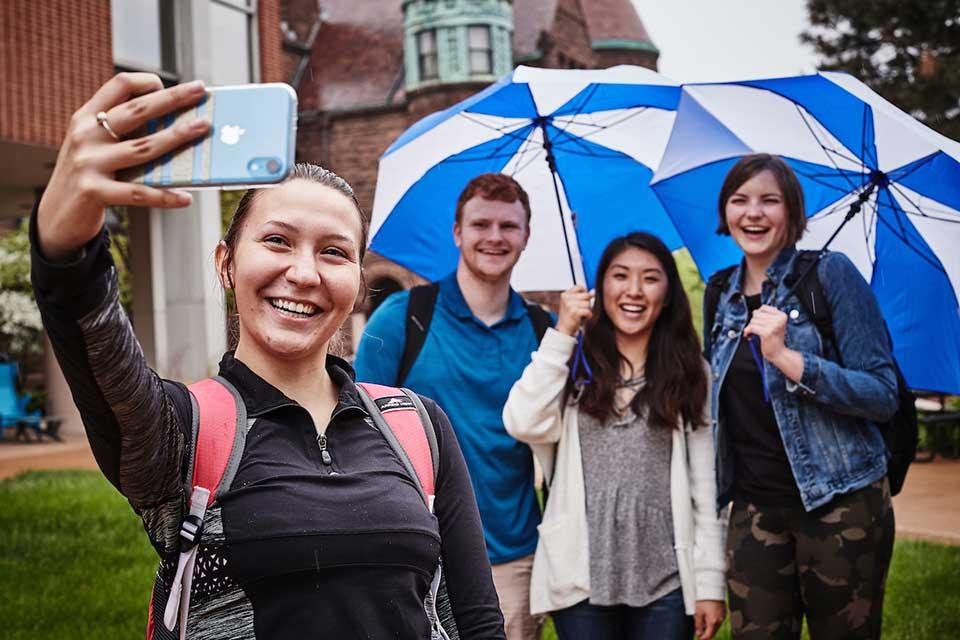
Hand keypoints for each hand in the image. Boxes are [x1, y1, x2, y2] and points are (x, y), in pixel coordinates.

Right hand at [37, 73, 209, 260]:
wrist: (55, 217)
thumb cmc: (89, 179)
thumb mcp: (98, 149)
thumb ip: (125, 136)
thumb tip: (178, 128)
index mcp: (86, 118)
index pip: (118, 86)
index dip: (148, 82)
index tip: (175, 87)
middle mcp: (85, 135)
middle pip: (137, 110)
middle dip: (172, 98)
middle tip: (200, 90)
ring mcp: (88, 162)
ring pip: (143, 147)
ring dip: (177, 137)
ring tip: (203, 129)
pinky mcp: (93, 192)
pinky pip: (139, 193)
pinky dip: (165, 196)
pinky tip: (186, 198)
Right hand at [555, 285, 592, 335]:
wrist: (564, 328)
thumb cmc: (569, 316)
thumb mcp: (572, 303)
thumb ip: (581, 296)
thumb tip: (593, 291)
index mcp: (565, 295)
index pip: (579, 287)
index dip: (584, 292)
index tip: (583, 299)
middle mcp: (566, 298)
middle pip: (586, 295)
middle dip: (587, 303)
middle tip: (581, 309)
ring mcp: (569, 305)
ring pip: (588, 303)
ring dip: (587, 310)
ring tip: (581, 314)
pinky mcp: (574, 312)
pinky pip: (588, 311)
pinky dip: (588, 315)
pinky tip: (584, 318)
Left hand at [694, 599, 724, 639]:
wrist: (712, 589)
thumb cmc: (705, 599)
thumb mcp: (698, 612)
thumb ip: (698, 624)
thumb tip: (699, 632)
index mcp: (713, 621)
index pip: (709, 635)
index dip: (703, 638)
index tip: (699, 638)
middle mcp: (720, 620)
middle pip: (713, 632)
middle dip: (706, 633)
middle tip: (700, 632)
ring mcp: (723, 616)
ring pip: (716, 626)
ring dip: (710, 627)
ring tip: (702, 624)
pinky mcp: (724, 612)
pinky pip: (719, 621)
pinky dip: (713, 622)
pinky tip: (708, 618)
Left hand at [742, 304, 787, 360]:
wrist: (778, 353)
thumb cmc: (774, 340)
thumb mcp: (775, 325)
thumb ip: (768, 316)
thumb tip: (756, 311)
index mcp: (782, 316)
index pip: (763, 307)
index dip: (758, 314)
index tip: (758, 322)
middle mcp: (779, 319)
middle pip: (757, 314)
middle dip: (753, 321)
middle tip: (755, 329)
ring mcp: (774, 326)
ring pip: (753, 320)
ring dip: (750, 327)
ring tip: (754, 333)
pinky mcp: (767, 333)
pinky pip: (752, 327)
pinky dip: (747, 331)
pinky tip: (748, 335)